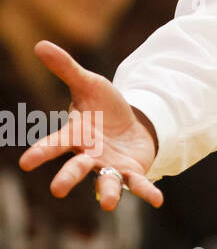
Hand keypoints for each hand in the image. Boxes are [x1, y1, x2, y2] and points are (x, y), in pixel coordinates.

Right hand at [18, 41, 163, 210]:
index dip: (42, 152)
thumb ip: (66, 69)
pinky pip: (138, 183)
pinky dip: (147, 192)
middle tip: (57, 189)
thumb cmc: (102, 107)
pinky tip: (157, 200)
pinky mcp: (131, 171)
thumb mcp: (88, 84)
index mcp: (76, 135)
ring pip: (106, 181)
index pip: (55, 143)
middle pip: (77, 167)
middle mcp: (90, 155)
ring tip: (109, 205)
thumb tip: (40, 44)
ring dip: (108, 192)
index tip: (27, 163)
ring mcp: (110, 166)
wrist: (130, 123)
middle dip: (68, 177)